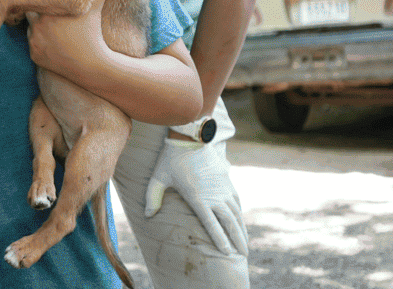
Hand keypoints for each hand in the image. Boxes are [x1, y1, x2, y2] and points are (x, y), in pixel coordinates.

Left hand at [25, 10, 105, 80]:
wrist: (91, 65)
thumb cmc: (94, 33)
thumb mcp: (95, 8)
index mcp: (49, 10)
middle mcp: (38, 24)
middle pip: (29, 10)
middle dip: (37, 10)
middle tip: (48, 11)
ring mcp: (34, 40)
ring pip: (30, 26)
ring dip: (38, 26)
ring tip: (54, 29)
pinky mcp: (33, 54)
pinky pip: (32, 42)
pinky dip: (40, 41)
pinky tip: (53, 42)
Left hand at [145, 137, 247, 255]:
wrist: (190, 137)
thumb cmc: (171, 159)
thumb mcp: (158, 177)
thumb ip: (152, 196)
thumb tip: (148, 215)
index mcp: (198, 197)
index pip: (212, 224)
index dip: (220, 240)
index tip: (227, 253)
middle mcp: (214, 195)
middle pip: (230, 222)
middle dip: (237, 240)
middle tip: (243, 255)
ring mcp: (222, 187)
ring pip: (236, 213)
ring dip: (242, 229)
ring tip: (245, 244)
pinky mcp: (226, 180)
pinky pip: (236, 200)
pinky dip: (240, 213)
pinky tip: (240, 221)